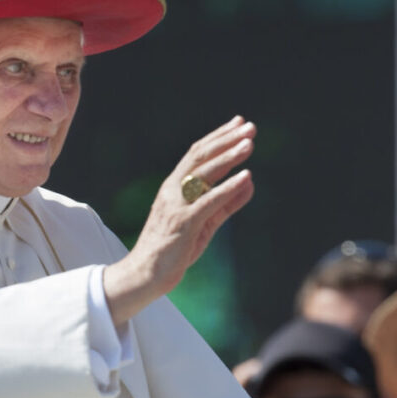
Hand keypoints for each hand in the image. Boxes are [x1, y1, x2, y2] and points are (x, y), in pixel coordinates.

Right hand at [102, 117, 255, 325]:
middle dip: (226, 139)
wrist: (146, 274)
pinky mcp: (184, 223)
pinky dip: (228, 188)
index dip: (219, 137)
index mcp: (174, 187)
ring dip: (229, 156)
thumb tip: (249, 183)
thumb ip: (227, 204)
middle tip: (250, 127)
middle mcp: (173, 190)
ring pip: (204, 173)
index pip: (197, 154)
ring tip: (249, 144)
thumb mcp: (205, 223)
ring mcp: (176, 205)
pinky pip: (209, 201)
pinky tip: (246, 177)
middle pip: (200, 156)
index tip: (239, 123)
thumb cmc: (174, 249)